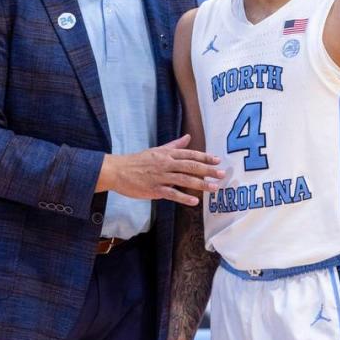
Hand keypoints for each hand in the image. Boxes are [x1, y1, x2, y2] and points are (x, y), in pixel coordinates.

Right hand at [98, 134, 222, 205]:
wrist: (117, 171)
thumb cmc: (137, 161)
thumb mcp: (156, 150)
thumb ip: (174, 145)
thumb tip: (188, 137)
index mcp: (166, 154)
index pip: (189, 154)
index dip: (204, 157)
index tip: (217, 160)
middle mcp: (165, 164)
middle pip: (190, 166)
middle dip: (207, 170)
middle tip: (222, 174)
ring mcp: (160, 177)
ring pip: (184, 179)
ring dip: (200, 184)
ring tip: (214, 188)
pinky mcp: (154, 189)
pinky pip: (171, 193)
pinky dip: (183, 197)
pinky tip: (194, 201)